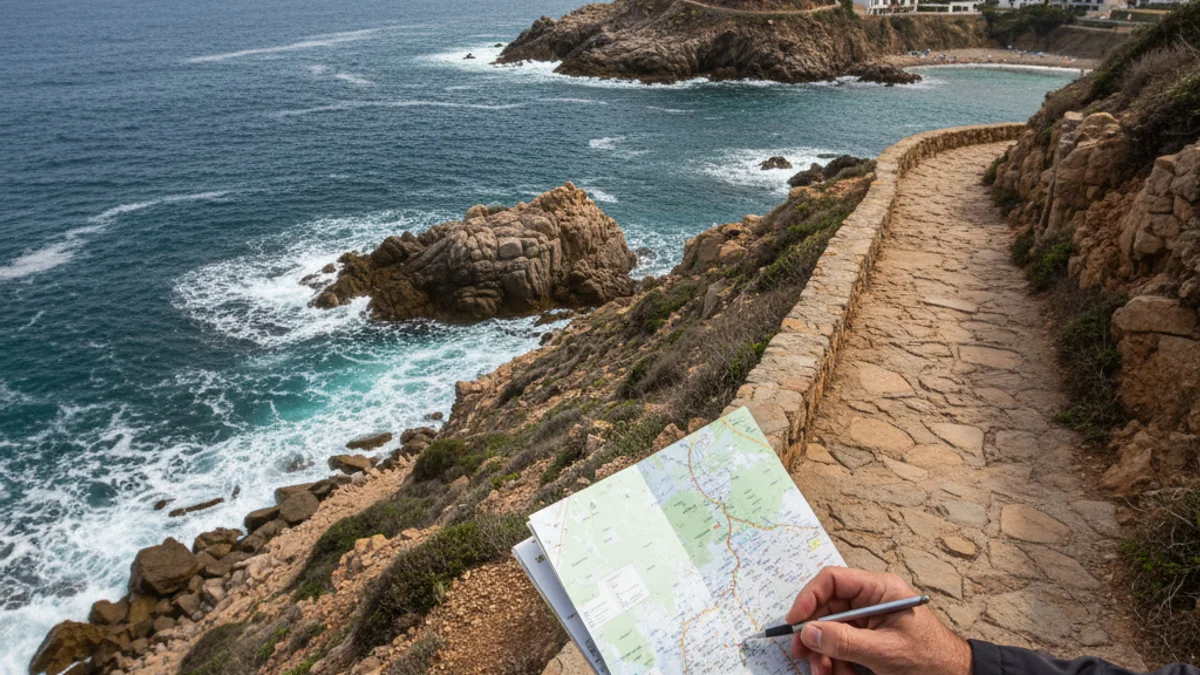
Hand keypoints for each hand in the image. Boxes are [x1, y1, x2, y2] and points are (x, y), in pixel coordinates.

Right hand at [786, 567, 971, 674]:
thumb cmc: (930, 660)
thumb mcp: (884, 651)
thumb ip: (845, 641)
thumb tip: (808, 631)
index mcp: (879, 589)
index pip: (833, 580)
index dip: (808, 597)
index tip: (794, 621)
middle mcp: (871, 600)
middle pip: (827, 608)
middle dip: (815, 634)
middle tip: (803, 655)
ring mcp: (869, 620)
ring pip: (831, 631)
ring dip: (824, 654)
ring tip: (826, 674)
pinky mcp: (869, 639)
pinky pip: (842, 646)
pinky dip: (837, 663)